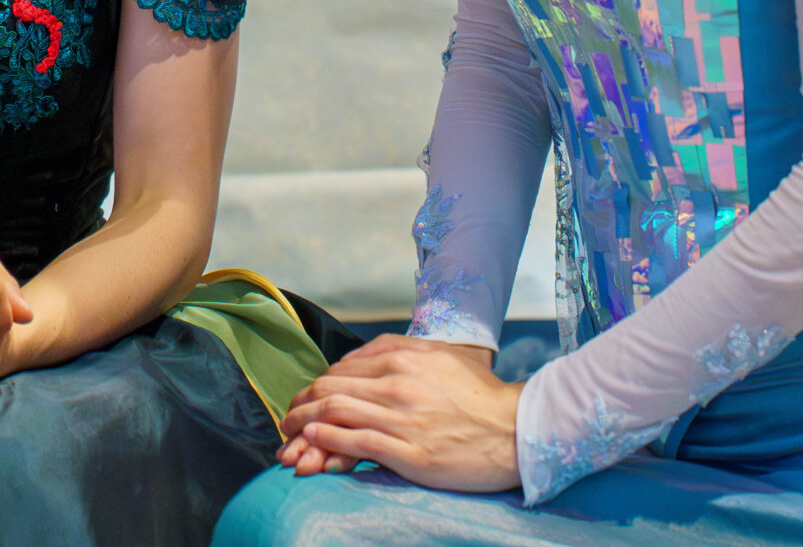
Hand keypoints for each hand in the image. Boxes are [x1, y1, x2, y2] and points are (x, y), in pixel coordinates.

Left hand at [276, 335, 518, 489]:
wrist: (516, 429)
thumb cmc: (482, 395)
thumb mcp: (442, 356)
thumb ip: (401, 350)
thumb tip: (364, 356)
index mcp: (403, 358)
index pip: (341, 368)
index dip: (316, 385)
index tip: (305, 398)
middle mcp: (396, 383)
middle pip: (330, 388)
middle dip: (299, 404)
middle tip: (286, 419)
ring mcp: (401, 418)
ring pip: (335, 413)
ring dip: (302, 424)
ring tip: (289, 436)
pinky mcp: (408, 452)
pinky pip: (355, 441)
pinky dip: (326, 441)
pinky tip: (312, 443)